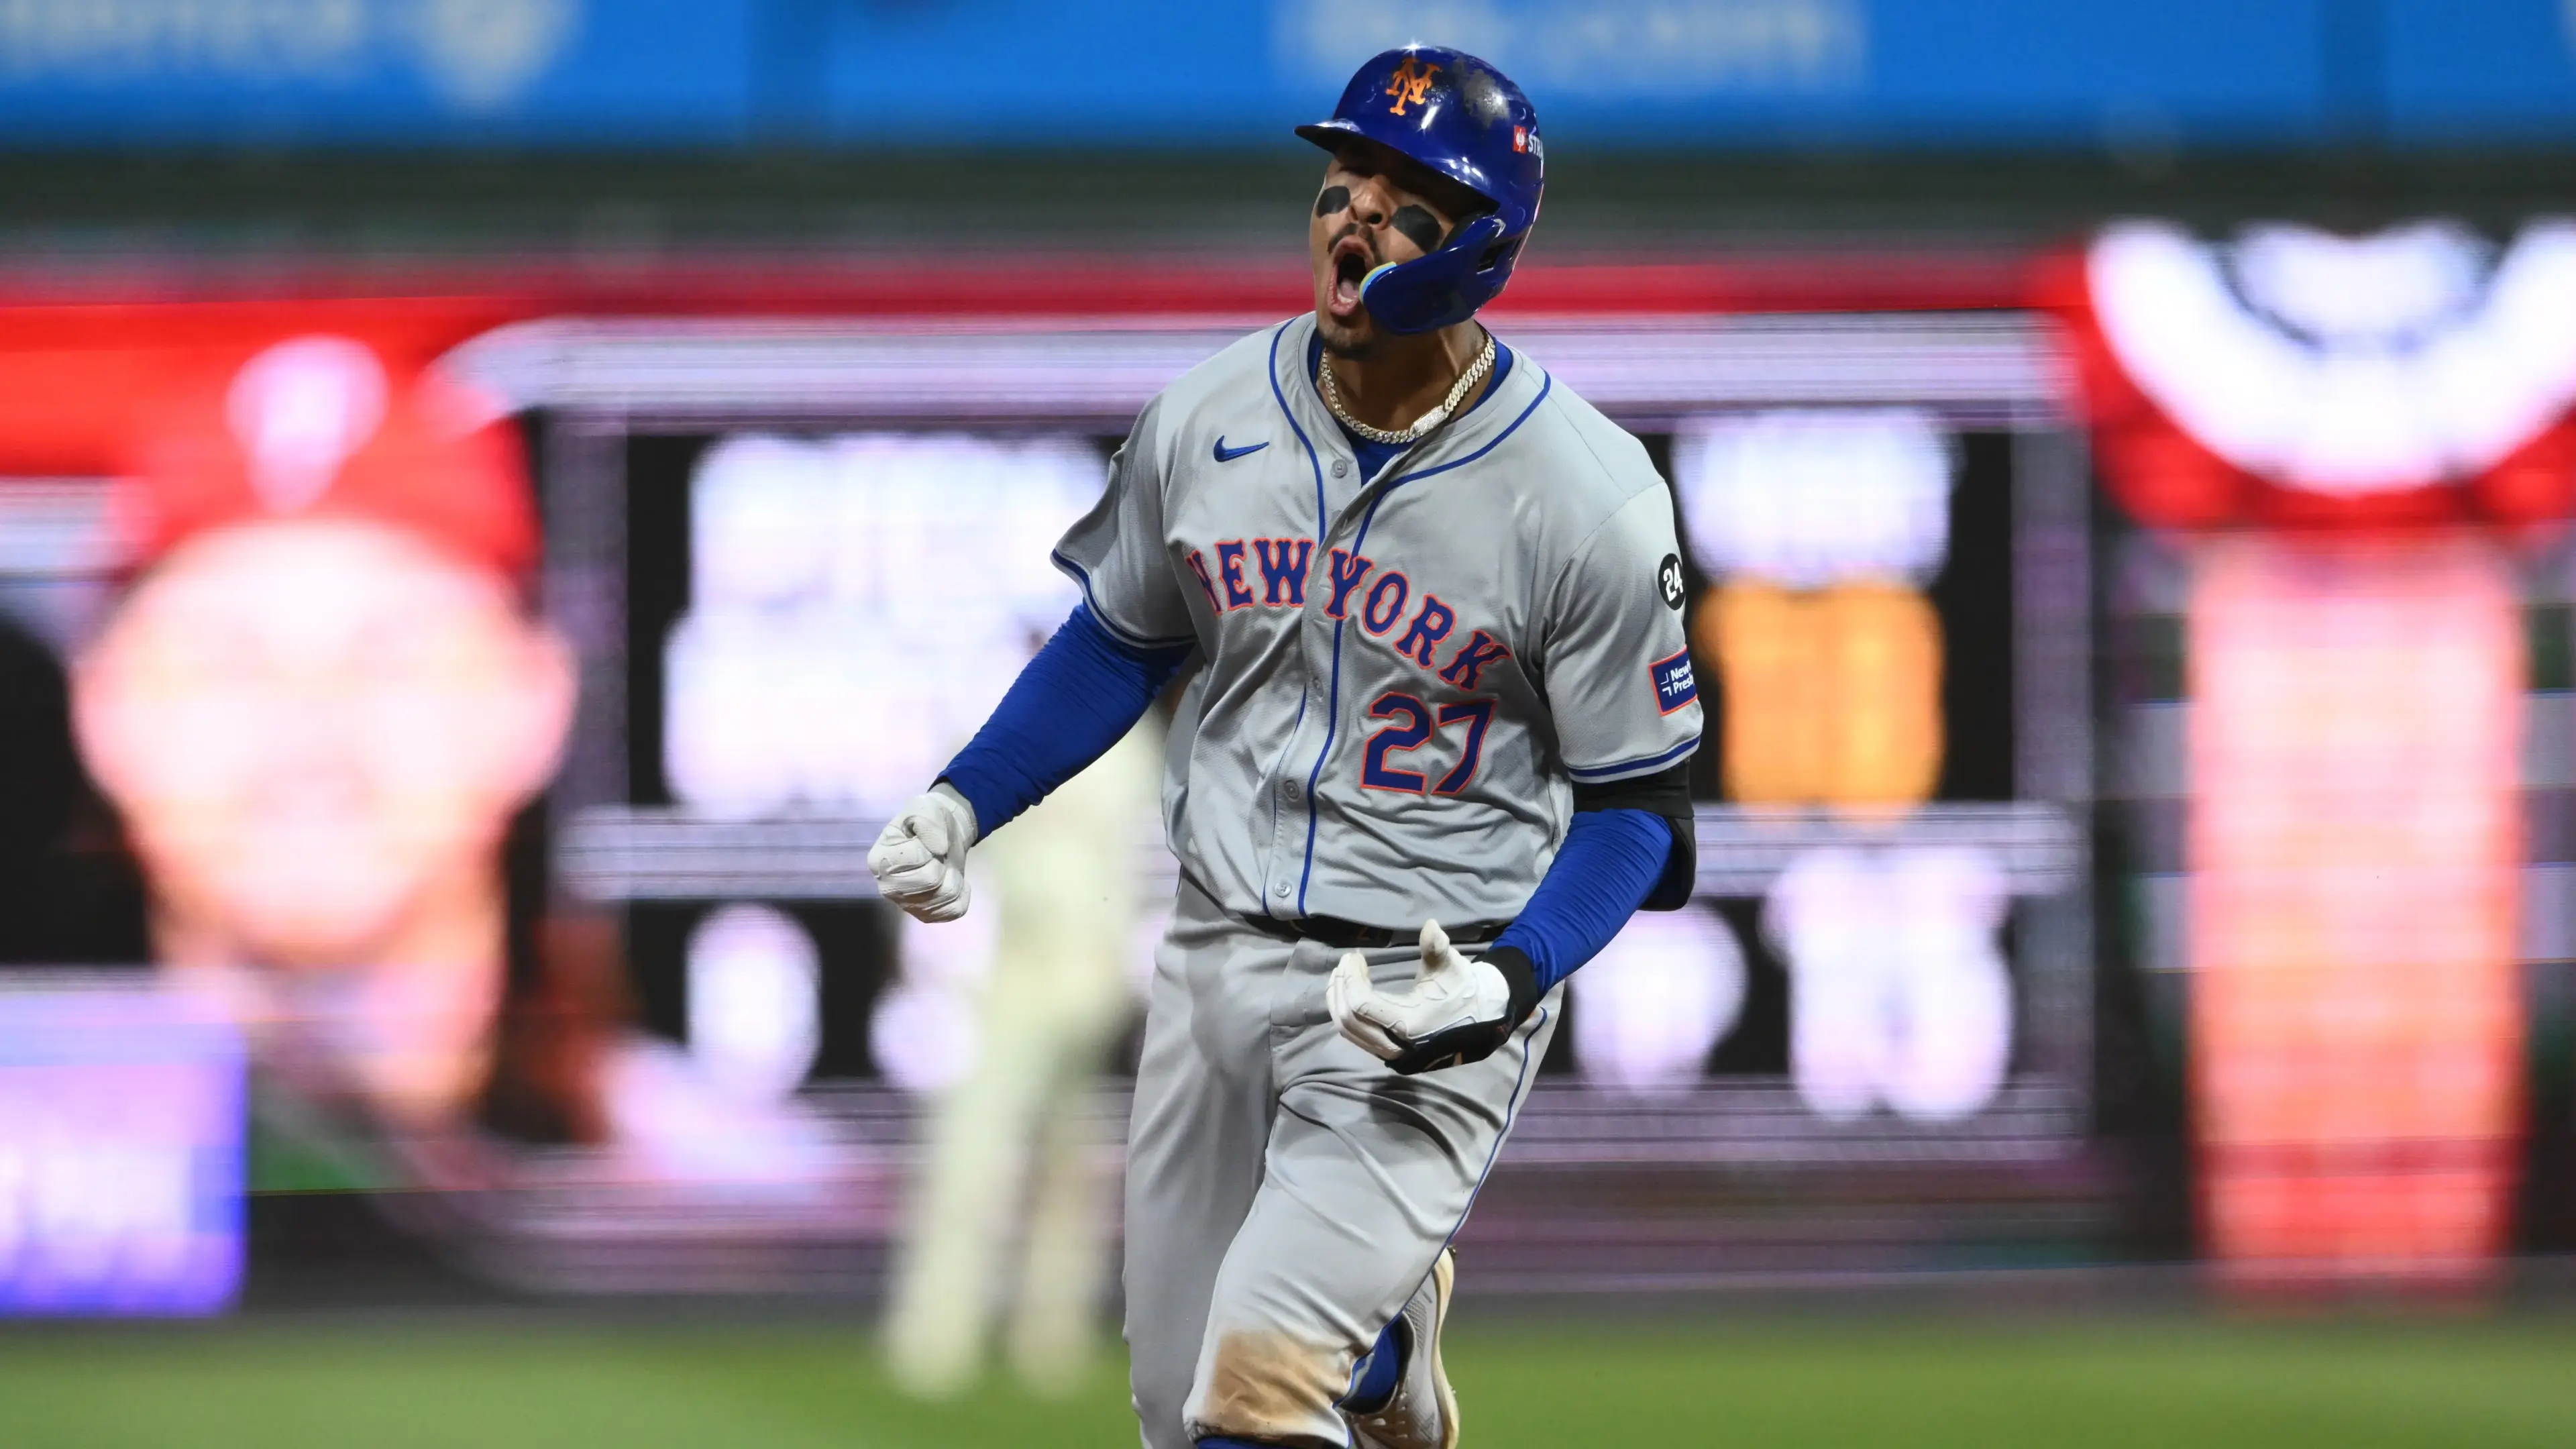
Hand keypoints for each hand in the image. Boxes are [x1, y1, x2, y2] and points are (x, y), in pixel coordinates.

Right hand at [867, 785, 978, 922]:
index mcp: (879, 860)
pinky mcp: (926, 915)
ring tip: (944, 866)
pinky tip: (952, 881)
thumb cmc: (927, 820)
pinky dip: (962, 893)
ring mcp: (906, 905)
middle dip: (942, 862)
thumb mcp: (925, 808)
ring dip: (954, 876)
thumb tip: (939, 849)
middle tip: (936, 855)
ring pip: (946, 896)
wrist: (942, 834)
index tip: (923, 840)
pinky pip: (955, 910)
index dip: (928, 845)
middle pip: (931, 880)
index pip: (916, 858)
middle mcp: (887, 887)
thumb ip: (928, 823)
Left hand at [1327, 920, 1520, 1074]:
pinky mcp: (1385, 1048)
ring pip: (1346, 1029)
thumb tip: (1430, 925)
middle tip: (1347, 961)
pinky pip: (1354, 1033)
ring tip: (1344, 971)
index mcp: (1408, 1023)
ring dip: (1338, 998)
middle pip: (1347, 1019)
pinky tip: (1350, 987)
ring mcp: (1388, 1050)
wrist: (1477, 1017)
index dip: (1351, 978)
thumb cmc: (1461, 988)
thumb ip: (1438, 947)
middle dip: (1341, 986)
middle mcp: (1395, 1043)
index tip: (1355, 955)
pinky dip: (1345, 1010)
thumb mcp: (1452, 965)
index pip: (1361, 1004)